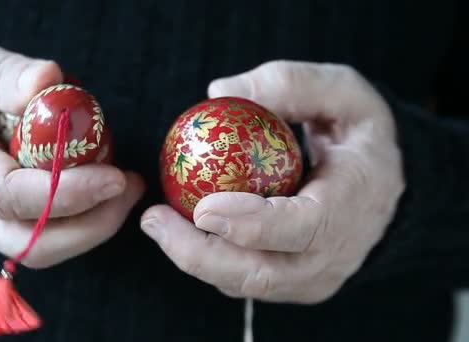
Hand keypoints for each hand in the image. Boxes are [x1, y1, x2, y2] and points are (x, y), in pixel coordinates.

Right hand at [0, 25, 143, 267]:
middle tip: (129, 185)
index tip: (113, 178)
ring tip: (123, 179)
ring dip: (95, 220)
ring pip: (46, 243)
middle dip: (91, 224)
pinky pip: (50, 224)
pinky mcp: (8, 207)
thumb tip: (48, 83)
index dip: (64, 194)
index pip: (6, 195)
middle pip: (32, 242)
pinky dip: (86, 208)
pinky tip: (103, 173)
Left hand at [141, 61, 404, 302]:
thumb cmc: (360, 135)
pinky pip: (243, 279)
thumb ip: (293, 85)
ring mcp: (311, 277)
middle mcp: (332, 256)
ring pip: (244, 283)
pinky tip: (183, 229)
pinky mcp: (294, 282)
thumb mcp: (344, 94)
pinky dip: (208, 258)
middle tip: (154, 221)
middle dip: (199, 254)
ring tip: (157, 223)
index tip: (203, 208)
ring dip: (194, 258)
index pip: (299, 229)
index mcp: (349, 208)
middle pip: (260, 273)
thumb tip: (220, 92)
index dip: (249, 225)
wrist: (384, 185)